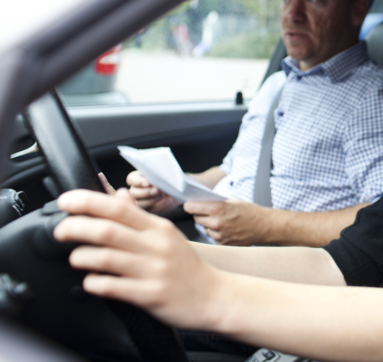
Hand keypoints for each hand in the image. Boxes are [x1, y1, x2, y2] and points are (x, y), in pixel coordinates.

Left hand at [53, 189, 222, 330]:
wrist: (214, 296)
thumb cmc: (187, 266)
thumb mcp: (167, 234)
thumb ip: (139, 216)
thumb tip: (117, 195)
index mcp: (158, 228)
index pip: (118, 208)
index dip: (88, 202)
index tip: (66, 201)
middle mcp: (155, 246)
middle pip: (108, 230)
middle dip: (76, 227)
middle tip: (60, 230)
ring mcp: (153, 270)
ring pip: (105, 258)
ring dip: (81, 257)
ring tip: (76, 258)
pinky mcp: (150, 294)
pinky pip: (112, 287)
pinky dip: (94, 283)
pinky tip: (92, 281)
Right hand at [126, 170, 179, 212]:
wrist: (179, 188)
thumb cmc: (170, 178)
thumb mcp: (166, 174)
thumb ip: (160, 176)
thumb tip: (156, 180)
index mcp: (138, 178)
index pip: (131, 179)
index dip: (138, 181)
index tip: (148, 182)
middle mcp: (136, 190)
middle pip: (133, 192)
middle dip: (145, 192)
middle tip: (157, 190)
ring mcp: (141, 201)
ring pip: (139, 203)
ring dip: (151, 200)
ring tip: (162, 195)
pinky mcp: (148, 209)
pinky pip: (150, 211)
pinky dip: (159, 206)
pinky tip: (168, 201)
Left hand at [185, 199, 270, 245]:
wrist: (264, 226)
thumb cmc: (250, 212)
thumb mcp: (233, 201)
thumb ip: (215, 203)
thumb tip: (201, 203)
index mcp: (217, 209)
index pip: (191, 207)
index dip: (190, 205)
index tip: (189, 204)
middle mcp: (216, 223)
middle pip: (196, 218)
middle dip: (200, 214)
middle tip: (209, 212)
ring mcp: (219, 235)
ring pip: (204, 228)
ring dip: (208, 224)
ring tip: (222, 221)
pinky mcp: (222, 244)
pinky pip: (213, 237)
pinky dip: (216, 233)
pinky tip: (227, 229)